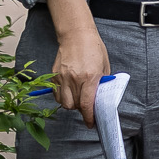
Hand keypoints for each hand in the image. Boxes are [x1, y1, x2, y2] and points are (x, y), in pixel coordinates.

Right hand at [44, 0, 107, 125]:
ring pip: (63, 102)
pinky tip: (69, 92)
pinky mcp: (54, 75)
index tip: (91, 123)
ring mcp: (62, 77)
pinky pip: (56, 94)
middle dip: (81, 109)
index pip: (87, 104)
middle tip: (86, 106)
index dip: (89, 117)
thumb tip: (100, 97)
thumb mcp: (104, 66)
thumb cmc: (94, 48)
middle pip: (74, 105)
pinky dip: (62, 97)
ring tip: (78, 98)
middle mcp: (74, 79)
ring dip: (71, 104)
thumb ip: (102, 83)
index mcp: (90, 77)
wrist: (76, 35)